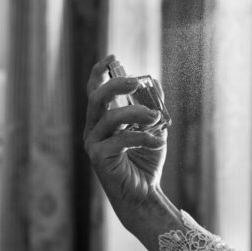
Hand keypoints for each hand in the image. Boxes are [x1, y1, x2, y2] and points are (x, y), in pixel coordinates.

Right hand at [83, 55, 167, 218]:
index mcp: (102, 119)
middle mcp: (93, 129)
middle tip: (137, 82)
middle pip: (97, 98)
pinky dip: (144, 137)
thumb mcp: (154, 129)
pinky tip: (158, 142)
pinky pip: (121, 139)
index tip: (112, 56)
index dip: (100, 72)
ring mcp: (93, 144)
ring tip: (157, 118)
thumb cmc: (146, 161)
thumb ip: (153, 107)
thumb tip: (154, 83)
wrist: (144, 193)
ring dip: (138, 113)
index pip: (95, 90)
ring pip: (111, 118)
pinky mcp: (98, 158)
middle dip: (117, 85)